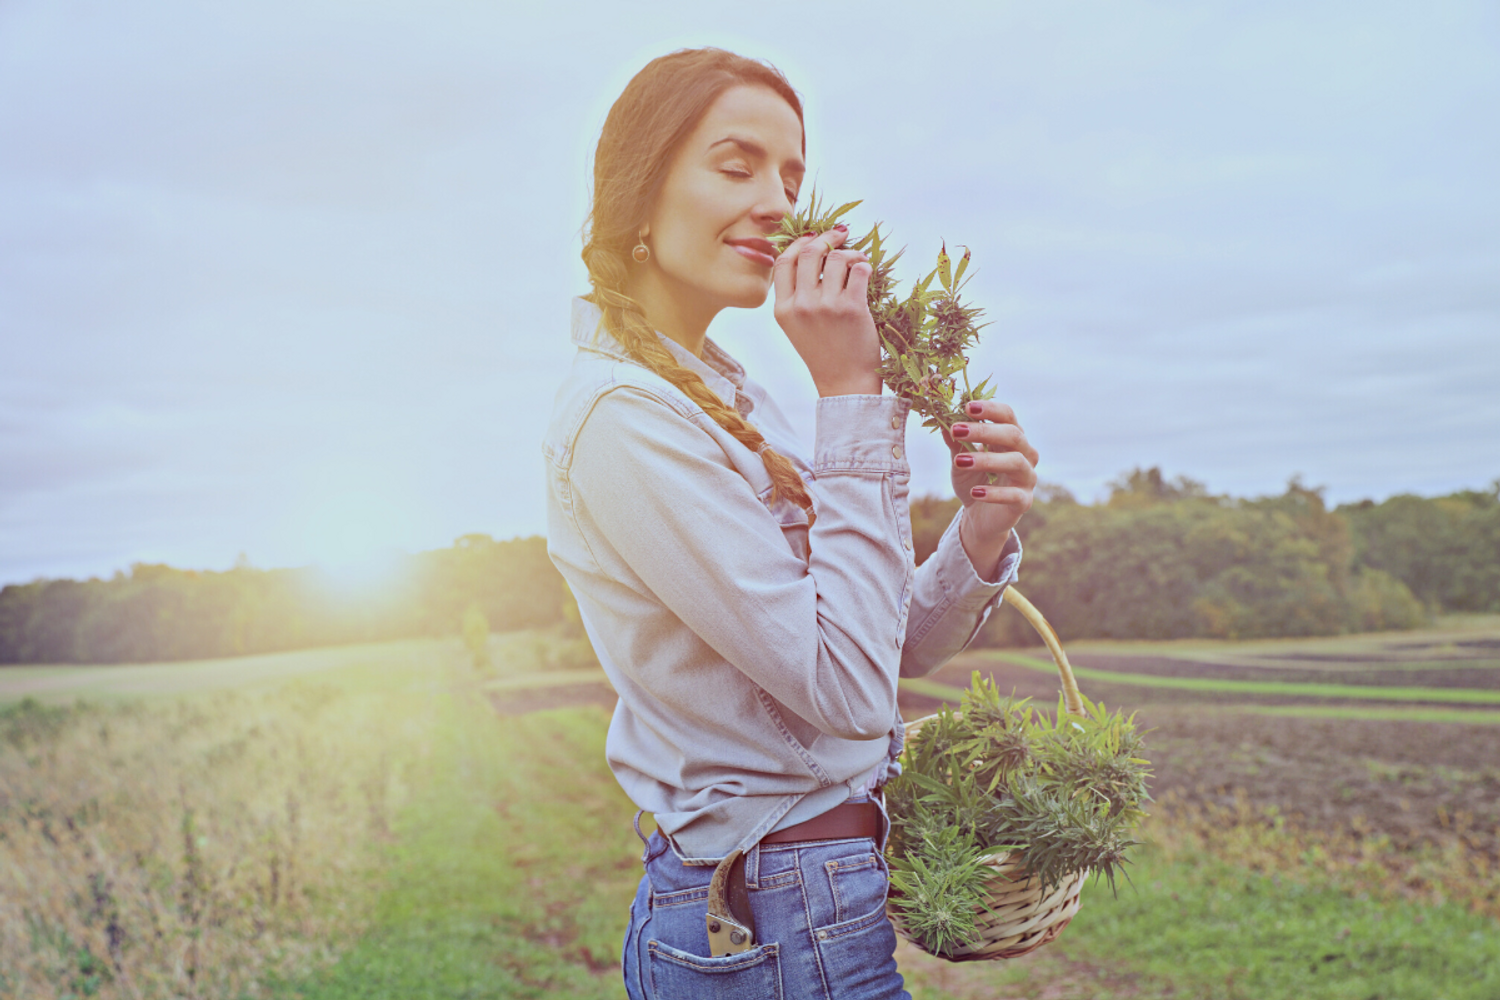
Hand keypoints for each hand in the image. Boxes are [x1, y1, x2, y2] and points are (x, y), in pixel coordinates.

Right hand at [771, 225, 880, 396]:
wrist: (844, 382)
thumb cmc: (824, 352)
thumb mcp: (797, 326)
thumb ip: (796, 295)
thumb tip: (810, 253)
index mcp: (783, 309)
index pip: (783, 262)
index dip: (798, 243)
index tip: (813, 237)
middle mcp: (801, 305)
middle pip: (809, 253)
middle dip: (826, 237)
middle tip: (840, 233)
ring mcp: (826, 306)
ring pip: (837, 258)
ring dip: (851, 253)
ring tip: (858, 261)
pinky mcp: (852, 308)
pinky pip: (859, 270)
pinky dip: (865, 265)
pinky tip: (866, 272)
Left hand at [942, 400, 1038, 577]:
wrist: (979, 516)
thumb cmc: (973, 481)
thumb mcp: (960, 459)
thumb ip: (955, 442)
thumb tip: (943, 421)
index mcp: (1011, 438)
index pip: (1007, 415)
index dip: (990, 409)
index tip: (967, 406)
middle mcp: (1025, 454)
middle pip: (1013, 435)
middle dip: (984, 431)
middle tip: (957, 429)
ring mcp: (1027, 477)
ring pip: (1016, 461)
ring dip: (987, 459)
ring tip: (960, 461)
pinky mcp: (1024, 501)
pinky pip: (1014, 495)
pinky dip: (994, 493)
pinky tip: (975, 492)